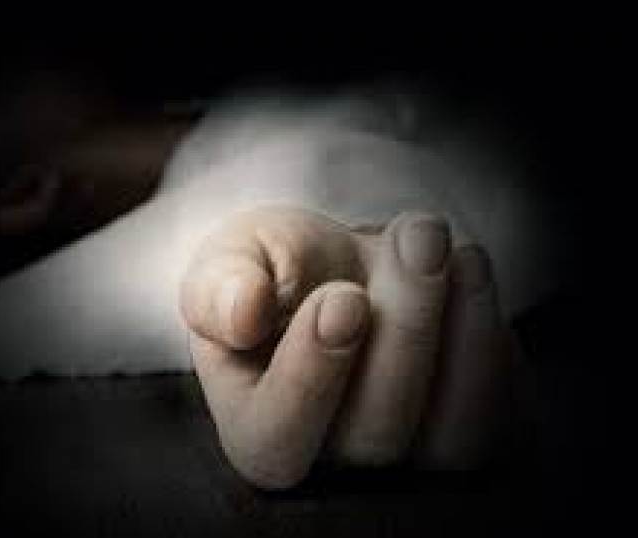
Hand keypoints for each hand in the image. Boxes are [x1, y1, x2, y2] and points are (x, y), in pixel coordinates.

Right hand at [180, 206, 515, 488]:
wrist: (341, 269)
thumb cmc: (278, 272)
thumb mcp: (232, 260)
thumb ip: (218, 285)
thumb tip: (243, 312)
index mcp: (258, 430)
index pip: (277, 438)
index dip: (311, 376)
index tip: (342, 297)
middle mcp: (336, 463)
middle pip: (376, 435)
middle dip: (405, 327)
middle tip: (420, 236)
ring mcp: (410, 460)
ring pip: (453, 441)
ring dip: (465, 337)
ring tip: (453, 251)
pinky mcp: (469, 437)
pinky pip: (502, 421)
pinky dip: (494, 344)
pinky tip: (470, 273)